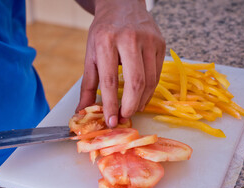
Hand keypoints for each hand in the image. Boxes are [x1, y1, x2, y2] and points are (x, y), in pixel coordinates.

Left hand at [76, 0, 165, 126]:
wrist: (122, 5)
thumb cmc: (103, 32)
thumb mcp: (90, 55)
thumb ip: (88, 85)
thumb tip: (82, 111)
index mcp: (106, 41)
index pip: (109, 80)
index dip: (111, 104)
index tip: (111, 121)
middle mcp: (129, 38)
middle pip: (135, 82)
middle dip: (130, 106)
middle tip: (124, 117)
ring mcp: (148, 40)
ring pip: (149, 80)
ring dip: (141, 101)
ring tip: (132, 109)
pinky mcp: (160, 43)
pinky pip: (157, 74)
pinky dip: (149, 91)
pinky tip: (141, 97)